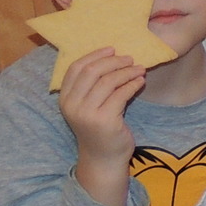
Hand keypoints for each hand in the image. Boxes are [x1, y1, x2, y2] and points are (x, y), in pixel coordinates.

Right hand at [58, 48, 144, 205]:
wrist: (103, 157)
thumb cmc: (99, 128)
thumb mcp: (89, 106)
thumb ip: (93, 86)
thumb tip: (114, 57)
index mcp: (65, 98)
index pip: (75, 68)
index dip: (94, 55)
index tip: (112, 49)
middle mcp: (72, 105)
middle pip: (92, 71)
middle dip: (113, 61)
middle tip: (130, 58)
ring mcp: (87, 113)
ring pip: (108, 81)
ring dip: (127, 71)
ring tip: (140, 69)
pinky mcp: (105, 120)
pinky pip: (121, 94)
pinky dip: (133, 84)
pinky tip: (140, 81)